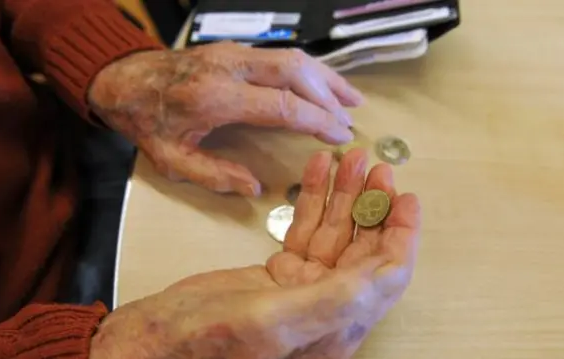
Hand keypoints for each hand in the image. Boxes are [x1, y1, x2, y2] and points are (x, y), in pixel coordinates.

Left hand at [88, 42, 364, 196]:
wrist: (123, 79)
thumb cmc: (147, 121)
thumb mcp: (171, 160)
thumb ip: (214, 176)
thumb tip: (253, 187)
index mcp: (216, 97)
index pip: (283, 105)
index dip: (318, 121)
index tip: (340, 136)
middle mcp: (230, 68)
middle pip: (296, 73)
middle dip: (330, 97)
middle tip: (351, 121)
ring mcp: (234, 53)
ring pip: (293, 58)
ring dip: (326, 78)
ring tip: (351, 100)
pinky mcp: (235, 49)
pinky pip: (281, 55)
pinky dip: (308, 70)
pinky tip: (322, 83)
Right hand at [89, 149, 420, 358]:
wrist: (157, 342)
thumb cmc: (204, 345)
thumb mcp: (272, 322)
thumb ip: (332, 300)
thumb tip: (384, 274)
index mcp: (335, 327)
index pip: (386, 277)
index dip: (401, 236)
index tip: (406, 199)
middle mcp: (324, 307)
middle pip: (364, 248)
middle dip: (374, 205)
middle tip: (379, 170)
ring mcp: (300, 288)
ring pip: (334, 233)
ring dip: (345, 196)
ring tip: (351, 162)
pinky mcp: (278, 273)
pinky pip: (305, 230)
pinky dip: (313, 200)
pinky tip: (318, 175)